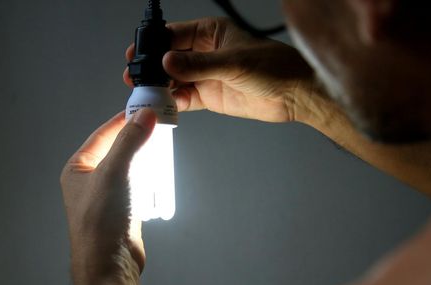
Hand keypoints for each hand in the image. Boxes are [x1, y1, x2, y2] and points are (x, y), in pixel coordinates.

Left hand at [60, 109, 156, 277]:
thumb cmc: (100, 219)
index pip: (102, 134)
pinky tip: (161, 173)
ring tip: (162, 147)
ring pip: (130, 168)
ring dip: (146, 159)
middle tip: (158, 127)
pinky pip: (139, 186)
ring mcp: (107, 196)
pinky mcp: (123, 210)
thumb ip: (129, 142)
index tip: (144, 109)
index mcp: (78, 168)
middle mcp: (90, 180)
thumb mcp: (114, 173)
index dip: (123, 120)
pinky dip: (150, 179)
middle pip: (118, 150)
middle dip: (138, 139)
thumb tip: (145, 115)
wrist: (109, 264)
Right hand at [124, 17, 314, 122]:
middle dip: (152, 68)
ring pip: (174, 80)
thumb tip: (168, 62)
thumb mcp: (234, 62)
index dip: (153, 44)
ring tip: (147, 95)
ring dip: (160, 88)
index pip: (173, 35)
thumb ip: (199, 65)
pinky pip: (185, 98)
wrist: (295, 95)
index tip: (137, 54)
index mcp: (210, 34)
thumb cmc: (274, 67)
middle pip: (169, 59)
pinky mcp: (209, 96)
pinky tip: (166, 105)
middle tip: (136, 78)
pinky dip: (174, 103)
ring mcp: (206, 76)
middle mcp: (204, 54)